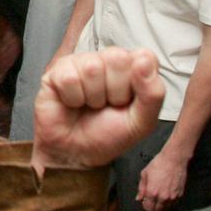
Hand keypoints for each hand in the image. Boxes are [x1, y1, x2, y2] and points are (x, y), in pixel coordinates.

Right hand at [30, 48, 164, 177]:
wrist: (75, 154)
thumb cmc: (107, 136)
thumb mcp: (141, 123)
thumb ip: (153, 93)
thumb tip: (145, 60)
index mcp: (132, 68)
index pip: (144, 56)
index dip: (139, 82)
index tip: (130, 102)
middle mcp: (107, 60)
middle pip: (117, 57)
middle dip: (115, 91)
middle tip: (108, 105)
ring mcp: (81, 62)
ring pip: (92, 67)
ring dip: (93, 97)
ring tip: (89, 105)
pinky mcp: (58, 71)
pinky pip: (70, 78)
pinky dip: (73, 98)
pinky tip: (72, 103)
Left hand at [137, 149, 187, 210]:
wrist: (174, 159)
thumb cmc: (158, 164)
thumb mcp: (145, 174)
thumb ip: (141, 188)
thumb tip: (138, 198)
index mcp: (152, 193)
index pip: (148, 208)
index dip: (146, 205)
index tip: (146, 201)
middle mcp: (163, 197)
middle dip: (154, 207)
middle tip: (153, 199)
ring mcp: (172, 197)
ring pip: (166, 208)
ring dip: (162, 205)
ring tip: (160, 196)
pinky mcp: (180, 194)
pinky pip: (174, 203)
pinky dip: (170, 201)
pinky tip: (167, 193)